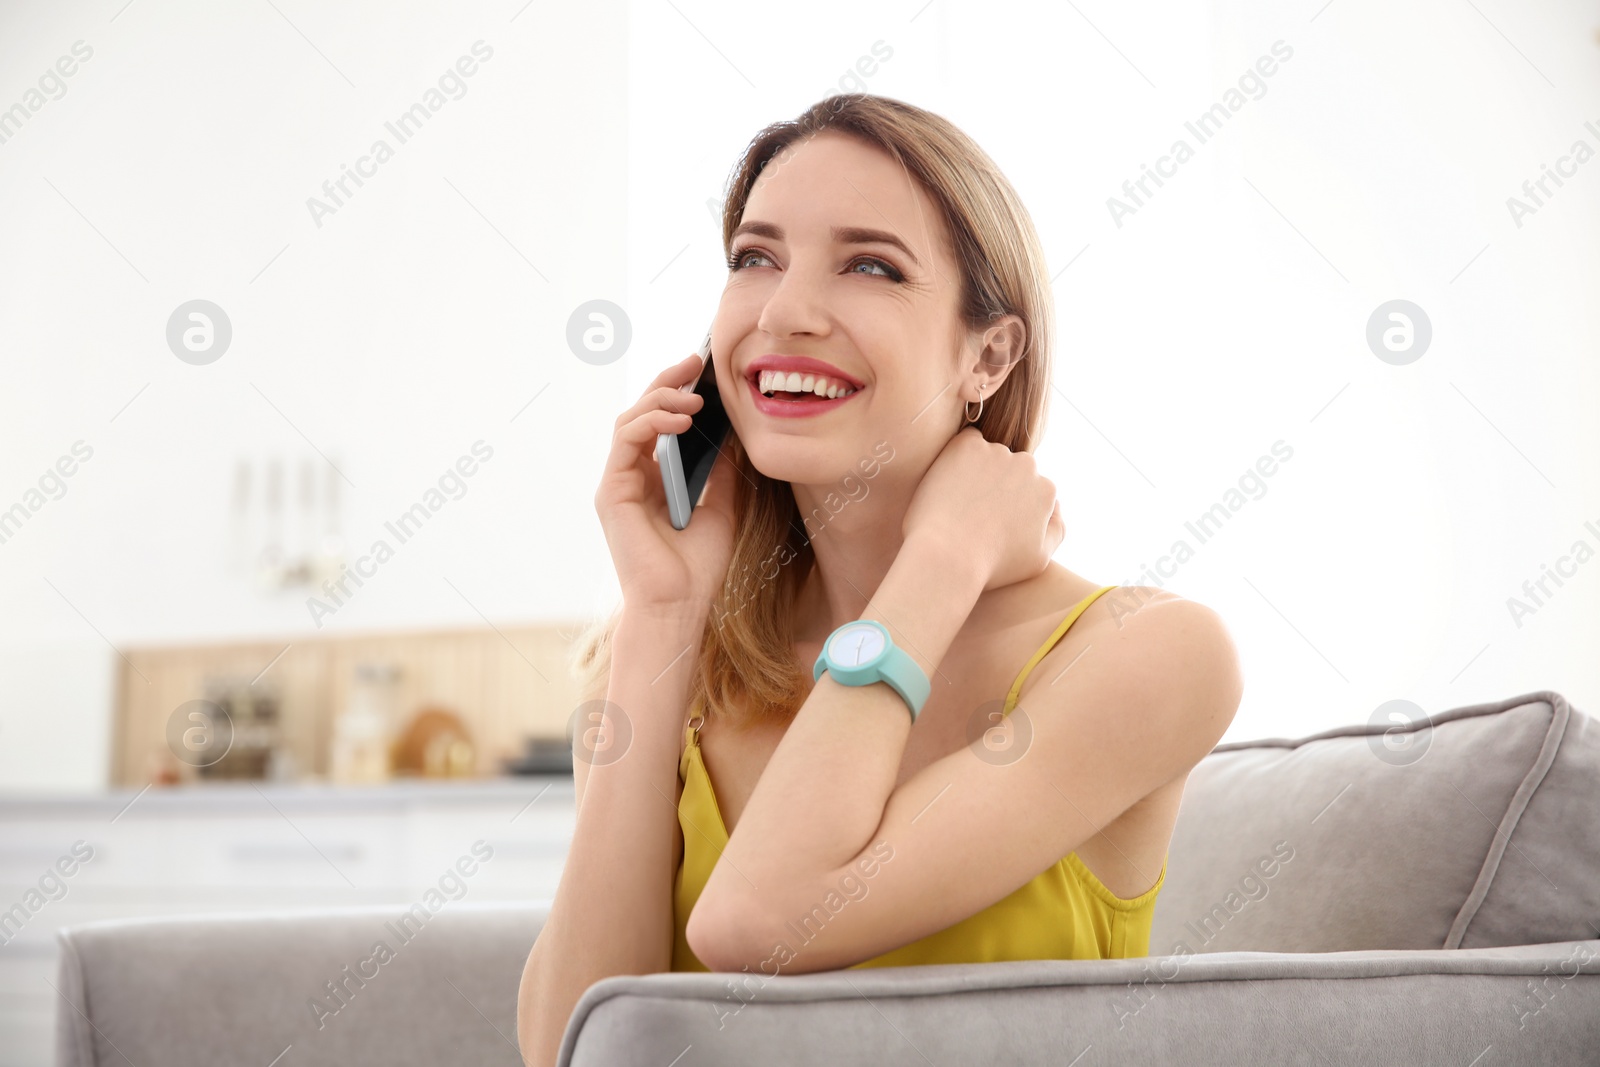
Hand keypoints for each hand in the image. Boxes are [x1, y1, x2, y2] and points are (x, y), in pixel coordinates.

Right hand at [593, 352, 740, 621]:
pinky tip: (680, 420)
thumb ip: (724, 469)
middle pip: (641, 413)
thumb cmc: (698, 567)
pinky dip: (650, 423)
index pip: (660, 423)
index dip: (678, 392)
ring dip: (660, 399)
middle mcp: (631, 477)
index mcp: (654, 479)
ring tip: (694, 397)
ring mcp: (617, 483)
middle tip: (695, 361)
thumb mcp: (724, 505)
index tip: (705, 369)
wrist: (679, 605)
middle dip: (667, 382)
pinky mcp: (610, 492)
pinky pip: (625, 441)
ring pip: (629, 420)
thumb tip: (737, 429)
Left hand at [901, 426, 1063, 591]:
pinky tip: (949, 482)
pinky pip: (967, 442)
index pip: (1028, 489)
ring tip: (957, 503)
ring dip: (976, 470)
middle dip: (995, 484)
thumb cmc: (991, 565)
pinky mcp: (967, 446)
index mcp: (1046, 491)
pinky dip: (958, 456)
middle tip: (971, 511)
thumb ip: (1056, 529)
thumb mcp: (1038, 559)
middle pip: (1011, 468)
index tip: (988, 522)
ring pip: (988, 455)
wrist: (948, 556)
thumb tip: (1055, 504)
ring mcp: (997, 453)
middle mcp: (1027, 466)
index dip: (1007, 506)